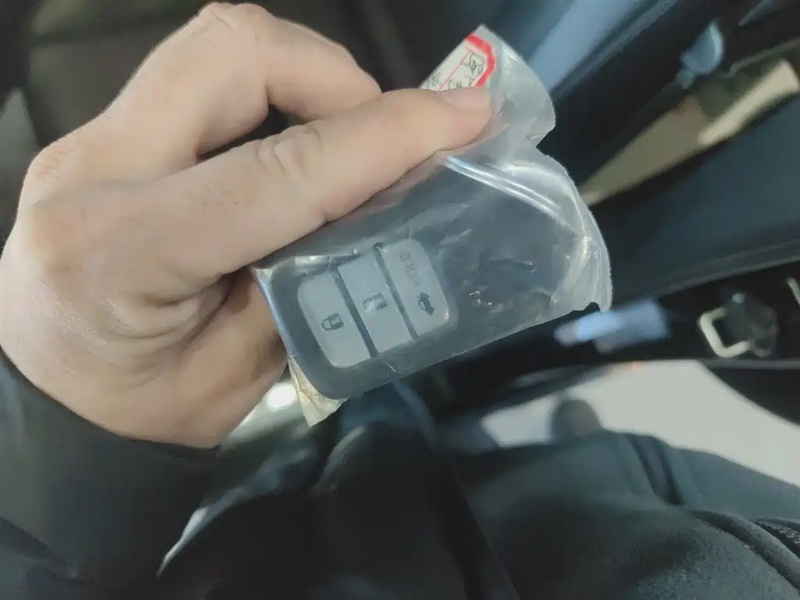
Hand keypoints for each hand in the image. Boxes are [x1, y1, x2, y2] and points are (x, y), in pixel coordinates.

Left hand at [0, 3, 489, 447]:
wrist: (46, 403)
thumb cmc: (140, 413)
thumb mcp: (239, 378)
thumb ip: (309, 286)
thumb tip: (385, 203)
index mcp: (124, 254)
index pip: (278, 173)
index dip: (383, 139)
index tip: (463, 121)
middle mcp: (94, 173)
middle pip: (231, 53)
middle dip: (337, 76)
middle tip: (386, 137)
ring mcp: (89, 141)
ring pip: (214, 44)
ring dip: (306, 73)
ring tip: (348, 136)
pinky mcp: (103, 133)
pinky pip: (200, 74)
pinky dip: (272, 91)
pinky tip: (298, 140)